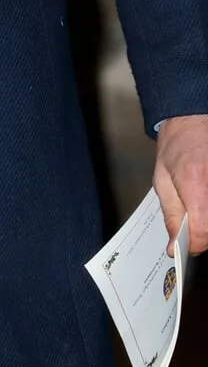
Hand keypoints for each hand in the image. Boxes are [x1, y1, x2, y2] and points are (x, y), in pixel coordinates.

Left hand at [154, 113, 207, 254]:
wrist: (194, 119)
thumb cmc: (177, 146)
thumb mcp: (162, 180)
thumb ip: (172, 215)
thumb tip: (175, 246)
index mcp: (195, 182)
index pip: (202, 230)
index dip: (193, 244)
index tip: (183, 247)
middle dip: (202, 233)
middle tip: (190, 221)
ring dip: (207, 221)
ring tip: (198, 201)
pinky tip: (204, 198)